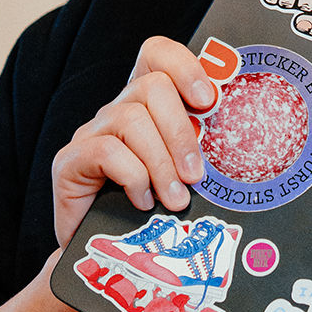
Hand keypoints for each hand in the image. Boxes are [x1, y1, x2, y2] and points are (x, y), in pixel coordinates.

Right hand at [50, 36, 212, 246]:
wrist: (107, 256)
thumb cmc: (156, 214)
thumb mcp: (187, 176)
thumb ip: (203, 152)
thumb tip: (243, 143)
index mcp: (147, 106)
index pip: (156, 54)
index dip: (183, 65)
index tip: (208, 100)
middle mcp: (116, 111)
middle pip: (152, 87)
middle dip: (181, 132)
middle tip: (197, 175)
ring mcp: (90, 134)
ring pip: (132, 119)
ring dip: (162, 163)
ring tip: (176, 199)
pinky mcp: (69, 161)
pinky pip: (106, 152)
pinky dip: (133, 177)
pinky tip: (142, 201)